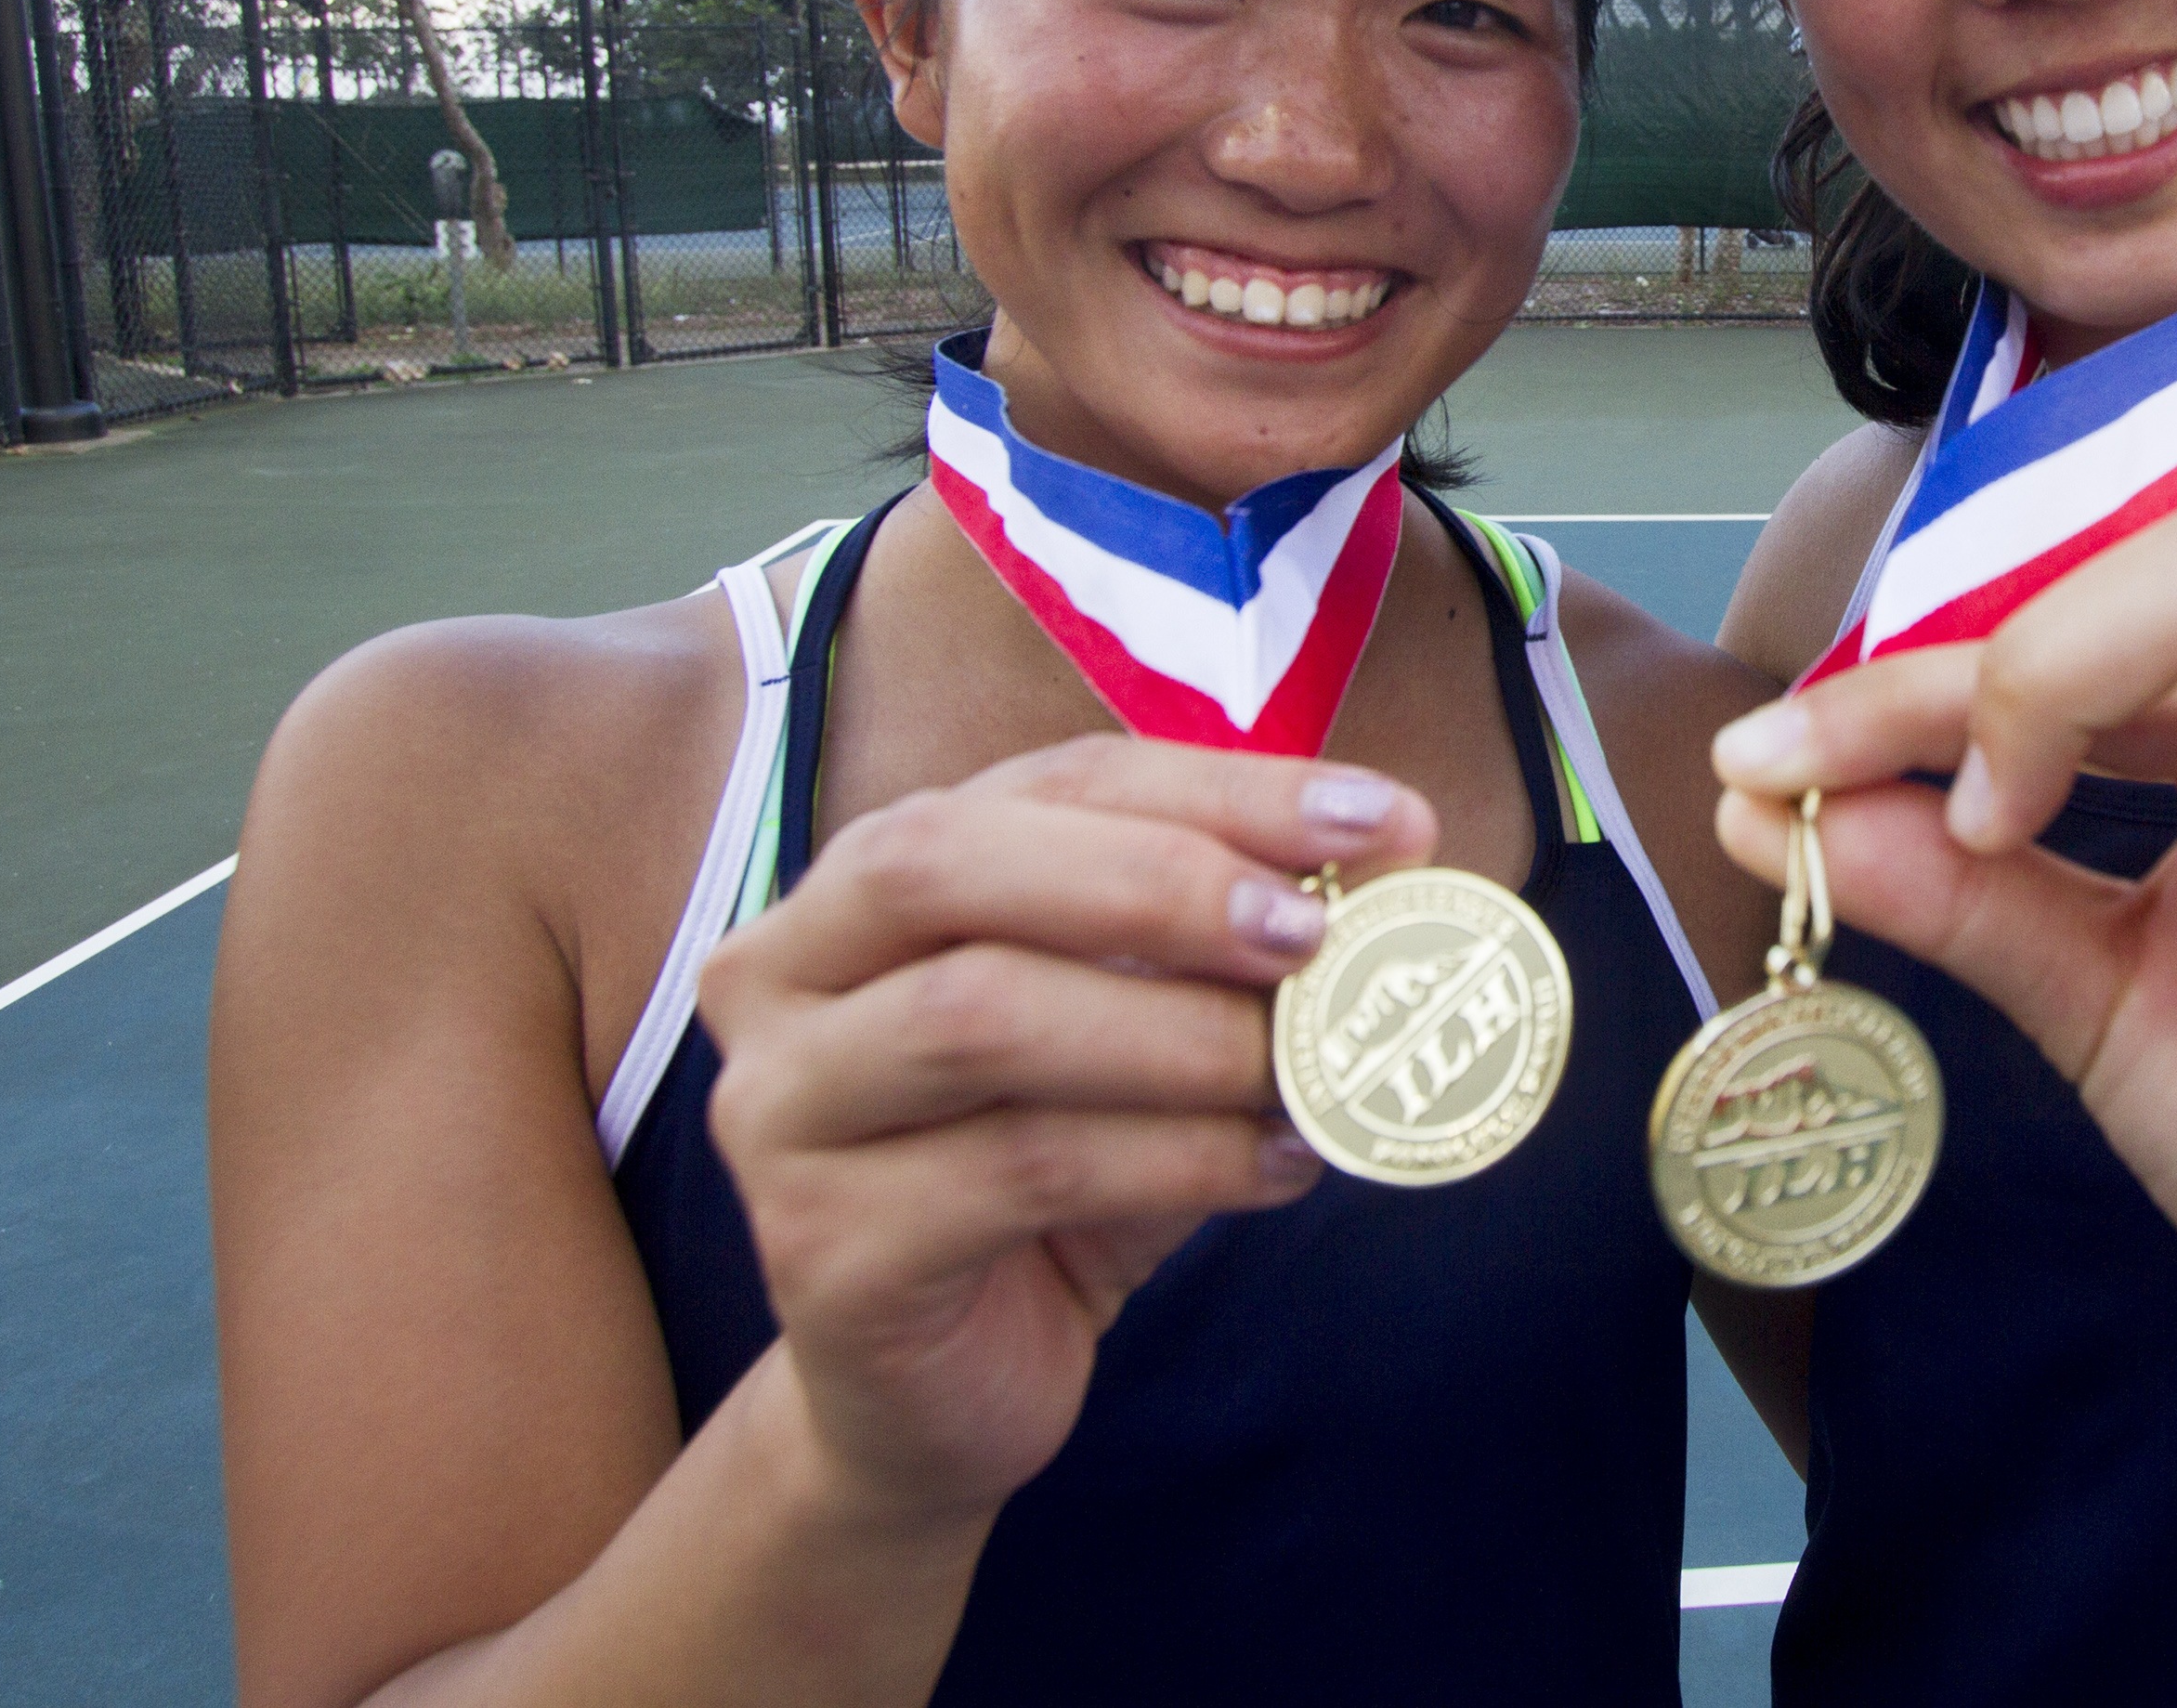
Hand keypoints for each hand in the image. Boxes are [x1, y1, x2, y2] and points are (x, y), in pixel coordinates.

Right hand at [698, 737, 1429, 1527]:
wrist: (940, 1393)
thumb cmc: (1049, 1178)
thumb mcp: (1141, 1028)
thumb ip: (1225, 941)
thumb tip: (1396, 854)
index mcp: (866, 880)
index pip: (1052, 782)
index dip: (1223, 788)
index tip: (1384, 818)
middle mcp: (782, 972)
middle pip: (953, 864)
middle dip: (1159, 883)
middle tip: (1314, 932)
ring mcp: (780, 1110)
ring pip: (981, 1016)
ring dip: (1179, 1035)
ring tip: (1304, 1070)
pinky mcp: (821, 1247)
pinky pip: (1022, 1169)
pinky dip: (1181, 1157)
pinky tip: (1279, 1166)